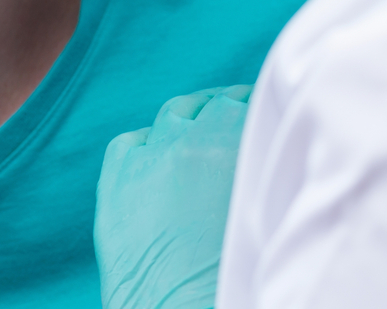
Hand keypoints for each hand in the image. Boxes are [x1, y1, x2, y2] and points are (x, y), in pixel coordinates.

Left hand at [95, 85, 252, 308]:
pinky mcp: (116, 181)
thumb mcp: (270, 213)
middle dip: (226, 110)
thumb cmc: (238, 282)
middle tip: (236, 116)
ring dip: (188, 120)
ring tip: (198, 130)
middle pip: (213, 105)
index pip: (251, 104)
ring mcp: (151, 159)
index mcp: (239, 146)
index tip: (265, 113)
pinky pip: (129, 144)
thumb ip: (267, 173)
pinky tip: (153, 155)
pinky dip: (144, 145)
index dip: (259, 108)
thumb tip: (270, 157)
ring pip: (172, 116)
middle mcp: (194, 142)